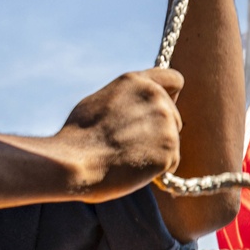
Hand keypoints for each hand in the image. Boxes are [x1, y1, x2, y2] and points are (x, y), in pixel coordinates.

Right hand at [55, 69, 182, 200]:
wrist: (75, 164)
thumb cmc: (78, 137)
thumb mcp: (98, 101)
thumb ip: (124, 99)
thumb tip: (132, 105)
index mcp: (136, 82)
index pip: (174, 79)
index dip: (169, 96)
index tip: (158, 111)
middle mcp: (156, 98)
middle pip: (174, 116)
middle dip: (160, 131)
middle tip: (133, 145)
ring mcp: (165, 124)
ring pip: (172, 141)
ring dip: (157, 151)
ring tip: (127, 158)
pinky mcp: (169, 151)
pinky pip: (170, 163)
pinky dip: (156, 170)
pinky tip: (132, 170)